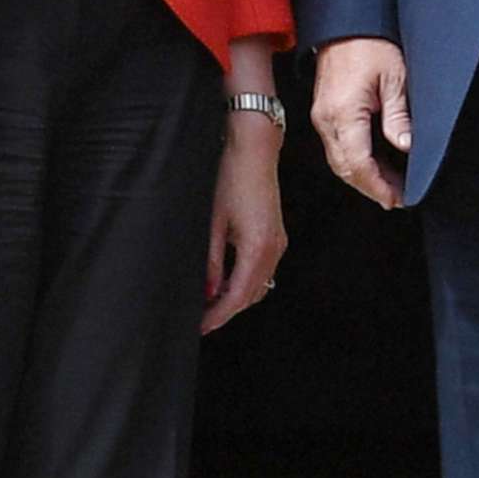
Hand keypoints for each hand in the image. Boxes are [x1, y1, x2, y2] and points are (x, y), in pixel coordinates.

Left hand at [202, 116, 285, 333]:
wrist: (253, 150)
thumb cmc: (230, 178)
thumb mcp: (212, 223)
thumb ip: (211, 262)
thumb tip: (207, 292)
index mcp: (257, 248)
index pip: (237, 297)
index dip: (218, 316)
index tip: (201, 327)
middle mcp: (273, 249)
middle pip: (251, 295)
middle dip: (226, 311)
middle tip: (200, 320)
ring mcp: (278, 242)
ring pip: (259, 285)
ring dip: (236, 298)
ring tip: (209, 303)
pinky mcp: (276, 235)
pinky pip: (263, 270)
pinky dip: (245, 282)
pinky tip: (225, 281)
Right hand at [311, 39, 412, 210]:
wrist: (346, 23)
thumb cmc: (370, 43)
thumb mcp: (395, 78)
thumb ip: (398, 117)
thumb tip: (405, 147)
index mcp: (342, 113)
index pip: (358, 164)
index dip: (378, 186)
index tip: (397, 198)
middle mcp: (326, 119)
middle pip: (345, 168)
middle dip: (370, 187)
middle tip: (397, 198)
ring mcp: (321, 117)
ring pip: (339, 161)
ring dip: (362, 176)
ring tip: (389, 185)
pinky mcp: (323, 112)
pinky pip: (337, 147)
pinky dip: (355, 161)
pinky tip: (374, 164)